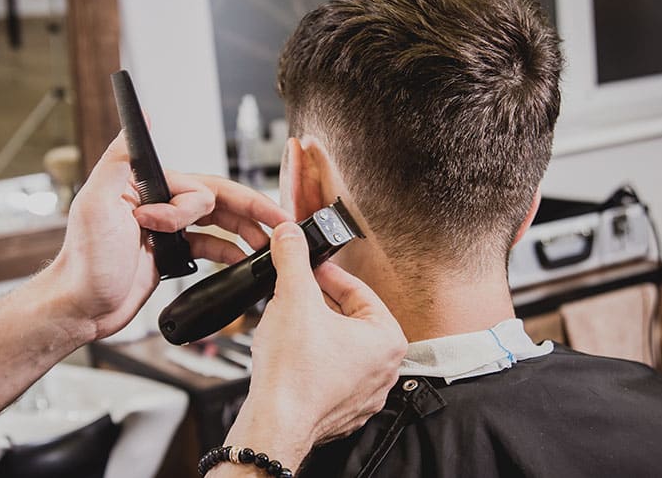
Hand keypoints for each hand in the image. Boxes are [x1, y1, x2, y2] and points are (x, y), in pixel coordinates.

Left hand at [48, 132, 289, 340]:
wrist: (79, 306)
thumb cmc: (84, 260)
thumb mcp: (96, 203)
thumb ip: (120, 159)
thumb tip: (139, 117)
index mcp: (147, 186)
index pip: (199, 189)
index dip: (220, 206)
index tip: (265, 213)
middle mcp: (160, 203)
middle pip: (218, 200)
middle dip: (252, 211)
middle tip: (282, 223)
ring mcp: (167, 229)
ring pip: (218, 221)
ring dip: (246, 231)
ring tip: (269, 245)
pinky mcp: (171, 252)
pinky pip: (209, 244)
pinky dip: (229, 251)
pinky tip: (243, 260)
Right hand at [219, 223, 406, 472]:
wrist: (274, 425)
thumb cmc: (294, 374)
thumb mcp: (293, 298)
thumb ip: (294, 258)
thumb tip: (290, 235)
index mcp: (387, 339)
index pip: (359, 290)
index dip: (328, 273)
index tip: (309, 266)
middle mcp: (384, 369)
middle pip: (349, 317)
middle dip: (319, 301)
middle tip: (295, 289)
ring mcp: (364, 393)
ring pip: (339, 345)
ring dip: (314, 328)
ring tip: (288, 319)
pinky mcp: (341, 410)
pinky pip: (329, 372)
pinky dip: (311, 358)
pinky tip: (289, 351)